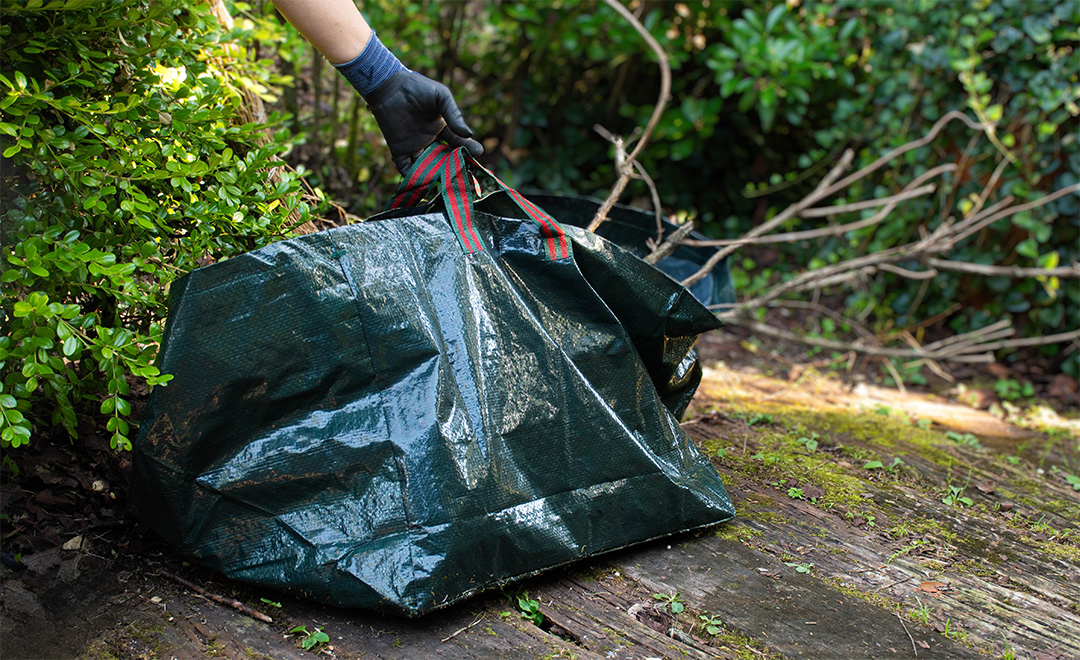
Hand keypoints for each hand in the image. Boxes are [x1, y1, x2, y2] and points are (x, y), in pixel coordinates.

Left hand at [364, 70, 483, 173]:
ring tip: (444, 183)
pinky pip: (406, 168)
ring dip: (435, 176)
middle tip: (463, 174)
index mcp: (443, 129)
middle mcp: (431, 141)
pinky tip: (422, 183)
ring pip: (427, 167)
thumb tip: (469, 134)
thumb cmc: (417, 87)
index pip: (458, 144)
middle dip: (454, 168)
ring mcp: (415, 147)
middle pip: (444, 160)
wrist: (390, 86)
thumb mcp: (441, 97)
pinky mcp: (399, 150)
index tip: (478, 154)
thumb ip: (454, 115)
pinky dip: (412, 177)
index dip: (468, 150)